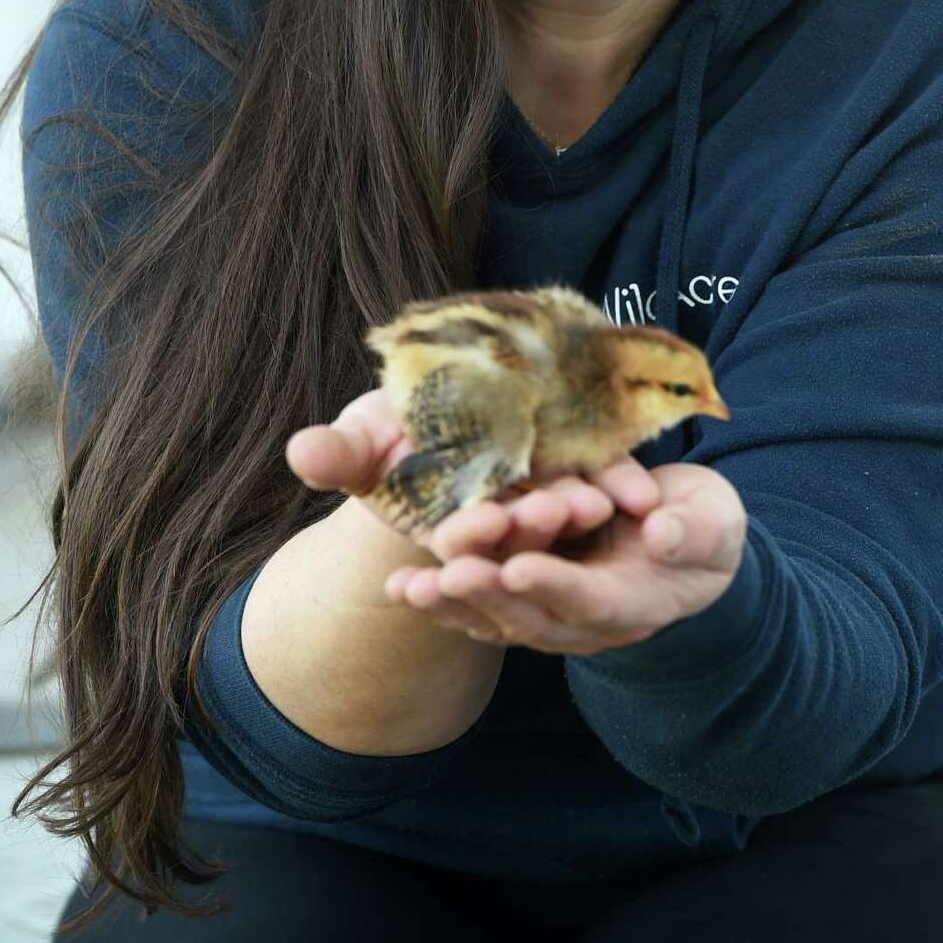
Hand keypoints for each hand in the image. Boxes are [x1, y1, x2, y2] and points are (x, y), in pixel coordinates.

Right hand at [284, 386, 661, 562]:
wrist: (443, 403)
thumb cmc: (390, 428)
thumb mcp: (364, 435)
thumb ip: (340, 452)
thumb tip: (301, 452)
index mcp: (441, 527)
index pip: (456, 539)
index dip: (468, 534)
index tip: (484, 518)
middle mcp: (495, 527)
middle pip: (518, 533)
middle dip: (535, 526)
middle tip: (559, 507)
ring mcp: (541, 506)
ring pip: (566, 518)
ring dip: (582, 512)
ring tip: (603, 501)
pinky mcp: (578, 477)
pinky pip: (603, 484)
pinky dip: (621, 487)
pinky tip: (641, 494)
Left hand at [382, 461, 748, 656]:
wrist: (685, 545)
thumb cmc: (702, 528)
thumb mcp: (714, 523)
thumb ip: (693, 531)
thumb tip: (664, 532)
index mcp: (634, 602)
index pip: (591, 598)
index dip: (557, 585)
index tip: (520, 568)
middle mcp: (585, 620)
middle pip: (531, 614)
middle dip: (488, 595)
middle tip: (449, 576)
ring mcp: (551, 613)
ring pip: (495, 616)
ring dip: (451, 604)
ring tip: (407, 588)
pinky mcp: (525, 595)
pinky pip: (478, 604)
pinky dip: (440, 599)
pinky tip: (400, 588)